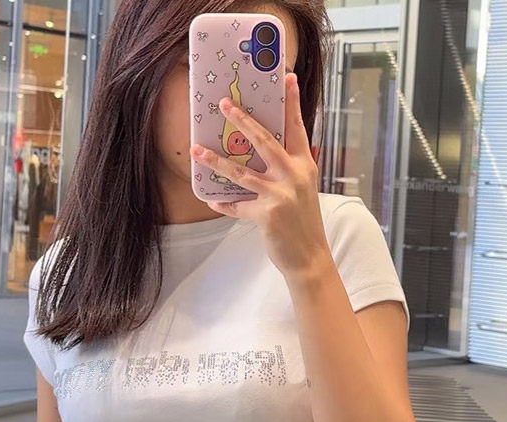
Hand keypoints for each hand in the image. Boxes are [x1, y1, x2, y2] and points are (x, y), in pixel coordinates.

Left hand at [189, 73, 330, 280]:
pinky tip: (213, 199)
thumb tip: (263, 152)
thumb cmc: (303, 221)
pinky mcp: (267, 215)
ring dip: (216, 161)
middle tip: (224, 104)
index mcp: (305, 165)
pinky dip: (224, 203)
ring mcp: (281, 195)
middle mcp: (295, 176)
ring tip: (196, 150)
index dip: (291, 103)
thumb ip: (288, 169)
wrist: (309, 257)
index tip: (287, 79)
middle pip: (265, 141)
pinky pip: (238, 206)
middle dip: (243, 121)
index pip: (297, 128)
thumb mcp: (302, 189)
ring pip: (242, 172)